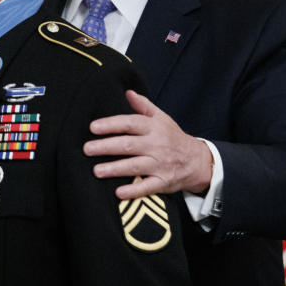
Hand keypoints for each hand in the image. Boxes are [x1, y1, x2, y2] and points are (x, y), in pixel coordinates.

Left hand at [84, 90, 212, 199]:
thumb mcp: (162, 118)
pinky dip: (134, 190)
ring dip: (115, 169)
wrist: (198, 160)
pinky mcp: (163, 182)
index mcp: (154, 128)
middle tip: (87, 149)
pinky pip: (147, 187)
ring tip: (96, 170)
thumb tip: (127, 92)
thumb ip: (144, 105)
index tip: (93, 127)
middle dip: (107, 147)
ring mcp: (160, 164)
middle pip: (129, 145)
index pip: (130, 123)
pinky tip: (118, 193)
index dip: (111, 125)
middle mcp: (156, 145)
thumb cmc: (173, 137)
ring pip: (135, 166)